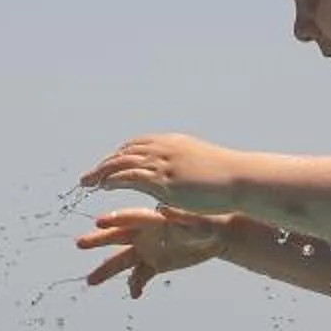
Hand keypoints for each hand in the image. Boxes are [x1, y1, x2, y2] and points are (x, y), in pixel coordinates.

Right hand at [77, 206, 225, 295]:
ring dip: (107, 270)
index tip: (99, 222)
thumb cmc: (208, 224)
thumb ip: (182, 219)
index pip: (131, 218)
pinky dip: (136, 285)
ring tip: (90, 281)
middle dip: (99, 240)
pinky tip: (135, 295)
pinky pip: (140, 276)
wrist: (215, 236)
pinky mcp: (155, 263)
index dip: (116, 220)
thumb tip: (165, 211)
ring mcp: (148, 249)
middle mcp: (145, 234)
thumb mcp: (199, 223)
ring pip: (123, 260)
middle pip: (118, 237)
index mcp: (153, 219)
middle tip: (80, 243)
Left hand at [79, 134, 247, 215]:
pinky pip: (128, 176)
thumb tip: (187, 180)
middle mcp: (165, 148)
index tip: (110, 165)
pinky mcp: (162, 179)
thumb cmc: (233, 178)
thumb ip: (190, 171)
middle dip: (106, 163)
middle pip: (126, 152)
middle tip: (89, 176)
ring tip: (87, 182)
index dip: (122, 155)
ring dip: (101, 171)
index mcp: (175, 143)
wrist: (242, 179)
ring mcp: (162, 163)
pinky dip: (112, 179)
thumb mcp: (206, 169)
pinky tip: (102, 186)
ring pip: (121, 162)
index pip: (140, 145)